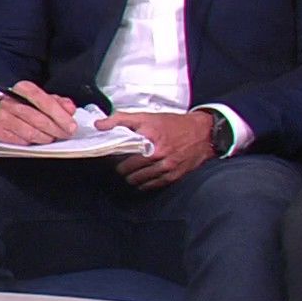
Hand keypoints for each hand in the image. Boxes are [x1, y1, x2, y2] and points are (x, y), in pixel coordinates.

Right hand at [0, 81, 76, 145]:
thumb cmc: (21, 106)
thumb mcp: (40, 99)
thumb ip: (58, 103)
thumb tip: (70, 109)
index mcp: (23, 89)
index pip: (43, 100)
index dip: (60, 114)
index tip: (71, 125)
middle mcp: (10, 101)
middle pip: (39, 118)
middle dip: (57, 129)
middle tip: (66, 134)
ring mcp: (2, 117)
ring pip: (31, 132)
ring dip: (46, 138)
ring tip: (52, 137)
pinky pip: (21, 142)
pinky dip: (33, 143)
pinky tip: (37, 140)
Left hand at [100, 110, 214, 190]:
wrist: (202, 133)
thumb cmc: (173, 124)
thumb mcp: (148, 116)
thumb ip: (121, 119)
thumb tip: (99, 124)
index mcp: (149, 134)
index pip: (121, 146)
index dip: (111, 152)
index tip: (107, 153)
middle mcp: (157, 152)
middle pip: (127, 167)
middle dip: (120, 167)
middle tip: (118, 164)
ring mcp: (165, 166)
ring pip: (137, 179)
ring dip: (130, 177)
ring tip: (128, 172)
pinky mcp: (172, 176)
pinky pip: (150, 185)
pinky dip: (142, 184)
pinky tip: (140, 179)